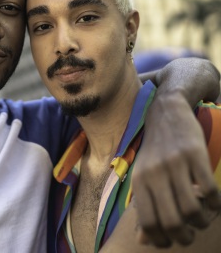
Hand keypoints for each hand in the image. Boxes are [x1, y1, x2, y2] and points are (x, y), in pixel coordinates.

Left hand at [131, 90, 220, 247]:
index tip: (172, 240)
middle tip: (190, 233)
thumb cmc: (154, 150)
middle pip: (172, 221)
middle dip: (185, 237)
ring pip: (192, 209)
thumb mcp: (142, 174)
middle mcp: (154, 173)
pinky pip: (210, 190)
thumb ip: (143, 205)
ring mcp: (174, 163)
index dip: (162, 240)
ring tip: (203, 216)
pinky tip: (213, 201)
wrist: (166, 112)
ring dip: (202, 221)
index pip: (148, 223)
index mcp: (139, 180)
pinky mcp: (194, 154)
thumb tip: (143, 240)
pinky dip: (215, 204)